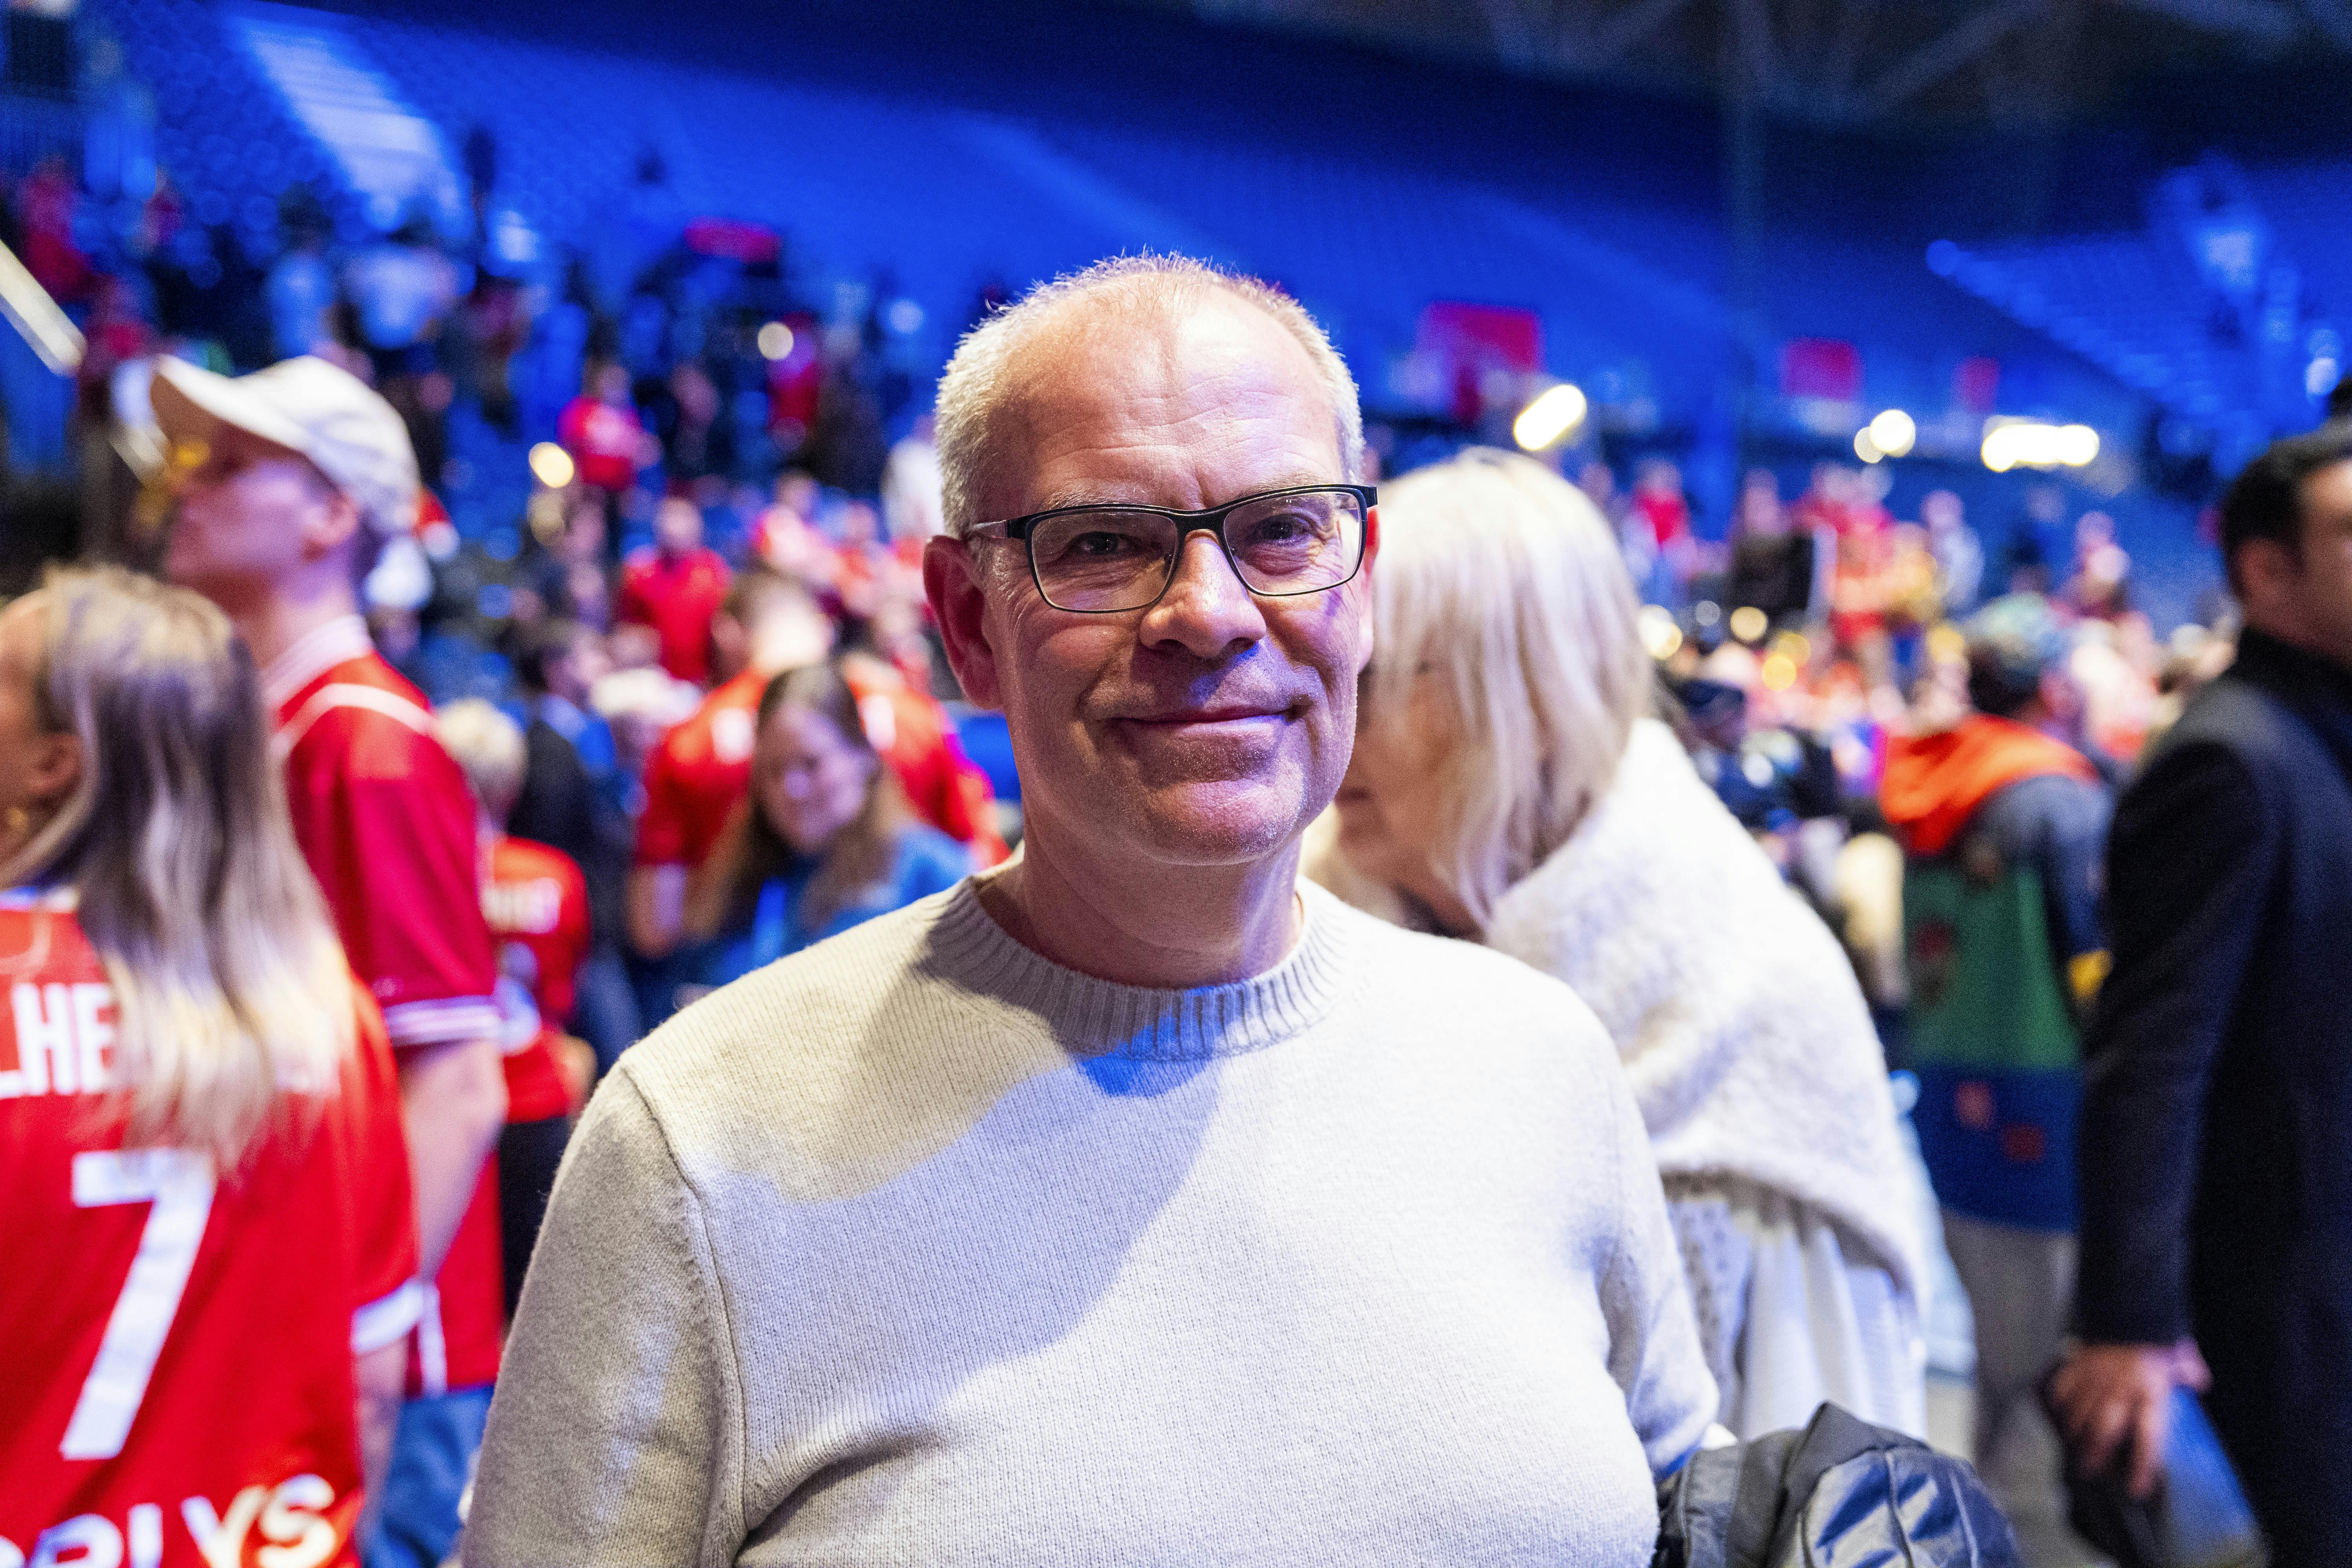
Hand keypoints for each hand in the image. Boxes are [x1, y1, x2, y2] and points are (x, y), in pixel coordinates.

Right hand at [2049, 1340, 2206, 1497]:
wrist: (2130, 1302)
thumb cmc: (2156, 1330)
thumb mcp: (2180, 1352)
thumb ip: (2188, 1370)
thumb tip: (2199, 1380)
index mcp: (2150, 1392)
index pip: (2147, 1437)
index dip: (2141, 1464)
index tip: (2136, 1485)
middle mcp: (2122, 1389)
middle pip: (2104, 1428)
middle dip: (2094, 1451)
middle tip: (2087, 1468)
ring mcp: (2097, 1376)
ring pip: (2081, 1410)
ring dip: (2075, 1429)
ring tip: (2070, 1443)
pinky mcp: (2080, 1361)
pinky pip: (2065, 1383)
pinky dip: (2059, 1396)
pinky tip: (2056, 1408)